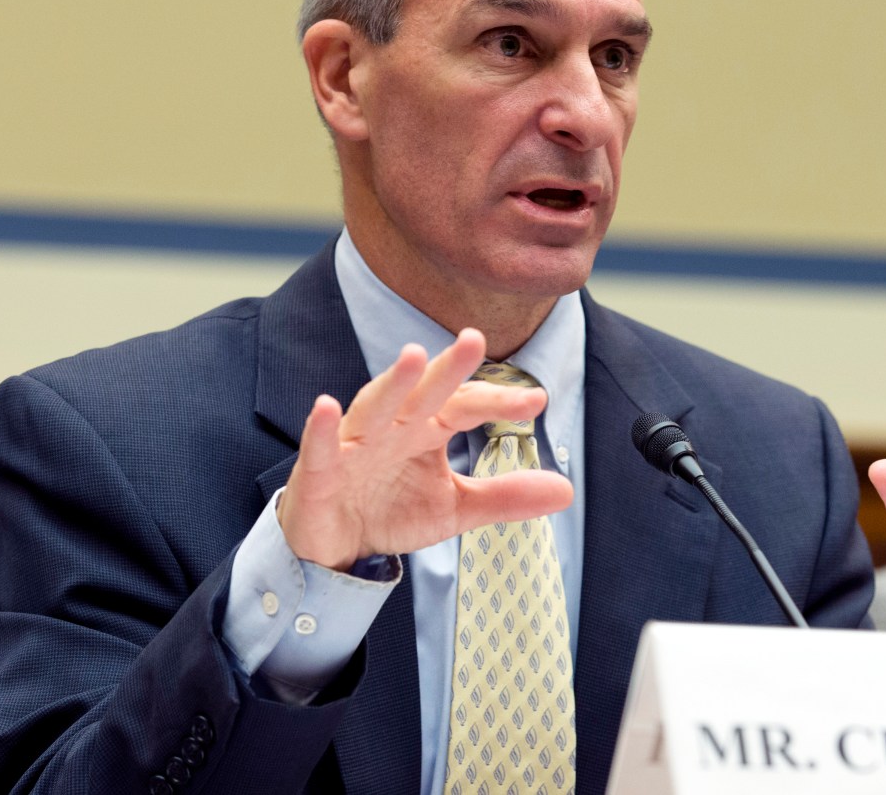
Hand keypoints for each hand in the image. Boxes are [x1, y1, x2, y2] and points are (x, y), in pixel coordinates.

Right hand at [277, 328, 572, 569]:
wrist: (335, 547)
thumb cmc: (392, 510)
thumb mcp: (456, 507)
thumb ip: (506, 496)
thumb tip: (567, 490)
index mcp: (427, 428)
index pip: (466, 405)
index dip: (499, 401)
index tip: (538, 400)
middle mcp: (393, 426)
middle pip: (423, 391)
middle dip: (447, 367)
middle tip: (475, 338)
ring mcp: (354, 445)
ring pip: (375, 406)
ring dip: (393, 382)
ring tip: (414, 356)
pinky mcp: (318, 471)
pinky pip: (320, 447)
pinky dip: (322, 428)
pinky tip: (326, 405)